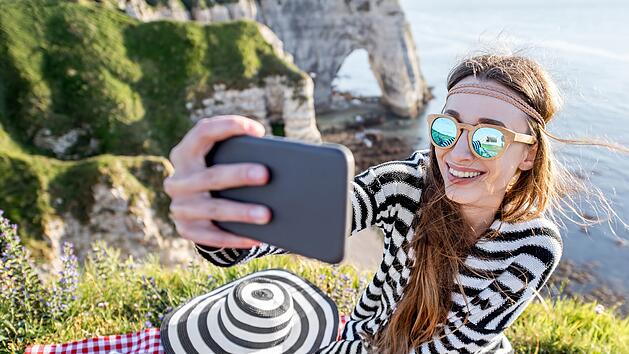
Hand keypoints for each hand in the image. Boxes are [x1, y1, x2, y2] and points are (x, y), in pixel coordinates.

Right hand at [163, 115, 270, 248]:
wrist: (196, 207)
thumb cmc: (220, 174)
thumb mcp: (220, 160)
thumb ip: (237, 154)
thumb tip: (276, 160)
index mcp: (185, 153)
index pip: (203, 132)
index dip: (229, 127)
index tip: (259, 131)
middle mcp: (178, 179)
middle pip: (211, 176)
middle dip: (239, 175)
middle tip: (266, 175)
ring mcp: (180, 206)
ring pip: (213, 209)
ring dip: (241, 212)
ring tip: (267, 215)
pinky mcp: (186, 229)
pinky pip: (213, 236)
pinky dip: (236, 237)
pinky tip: (258, 237)